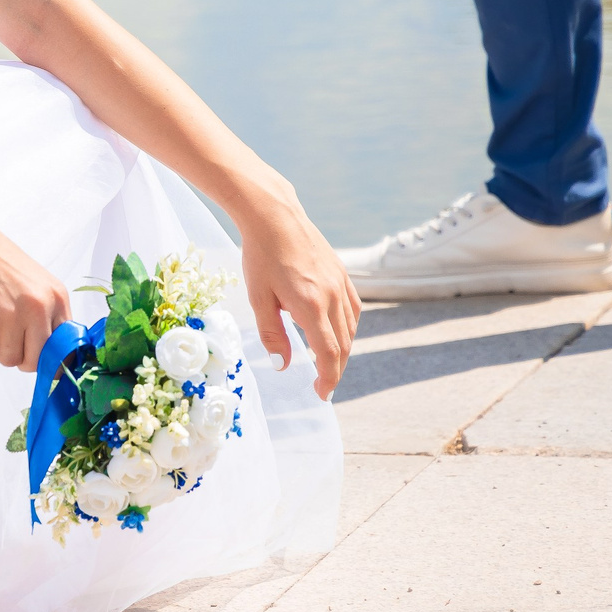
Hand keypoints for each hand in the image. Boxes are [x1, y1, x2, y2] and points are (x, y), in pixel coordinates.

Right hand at [0, 218, 70, 371]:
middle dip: (20, 356)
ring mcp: (10, 313)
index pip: (66, 348)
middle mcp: (38, 306)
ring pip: (8, 360)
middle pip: (35, 361)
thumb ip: (48, 316)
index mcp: (56, 297)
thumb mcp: (36, 283)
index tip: (41, 363)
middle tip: (6, 336)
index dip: (51, 361)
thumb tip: (52, 357)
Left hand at [238, 201, 360, 398]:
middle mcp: (332, 296)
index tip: (321, 394)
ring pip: (351, 328)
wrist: (274, 217)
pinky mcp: (342, 273)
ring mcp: (341, 283)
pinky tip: (337, 332)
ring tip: (327, 362)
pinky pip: (353, 309)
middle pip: (343, 345)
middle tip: (321, 385)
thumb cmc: (261, 257)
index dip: (328, 379)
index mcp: (311, 306)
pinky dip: (348, 327)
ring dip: (342, 350)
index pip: (329, 354)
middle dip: (335, 369)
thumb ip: (272, 334)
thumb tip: (283, 365)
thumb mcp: (258, 299)